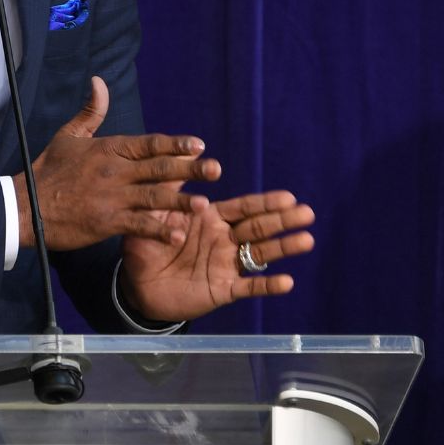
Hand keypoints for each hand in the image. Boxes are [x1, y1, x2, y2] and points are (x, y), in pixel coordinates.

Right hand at [18, 77, 221, 250]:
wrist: (25, 206)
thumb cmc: (48, 170)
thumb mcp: (69, 136)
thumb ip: (90, 112)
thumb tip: (99, 81)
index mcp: (109, 149)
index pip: (149, 143)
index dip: (176, 144)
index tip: (200, 144)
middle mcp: (114, 171)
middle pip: (159, 168)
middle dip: (190, 169)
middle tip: (216, 169)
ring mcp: (111, 198)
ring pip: (153, 197)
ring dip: (181, 201)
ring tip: (206, 204)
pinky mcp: (106, 222)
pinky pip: (138, 225)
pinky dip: (158, 230)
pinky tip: (177, 234)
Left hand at [120, 190, 316, 322]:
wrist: (136, 285)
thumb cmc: (145, 246)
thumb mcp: (154, 212)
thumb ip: (171, 186)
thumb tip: (185, 154)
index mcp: (212, 219)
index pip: (244, 208)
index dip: (266, 203)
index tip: (288, 196)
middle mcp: (225, 240)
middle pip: (259, 228)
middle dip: (283, 220)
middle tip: (307, 213)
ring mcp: (226, 265)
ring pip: (260, 254)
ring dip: (284, 247)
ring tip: (306, 240)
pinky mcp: (222, 290)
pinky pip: (248, 287)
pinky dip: (267, 285)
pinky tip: (287, 282)